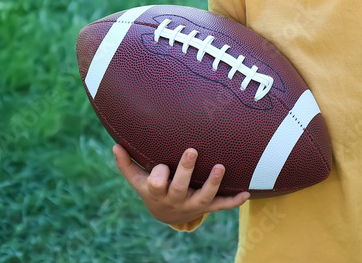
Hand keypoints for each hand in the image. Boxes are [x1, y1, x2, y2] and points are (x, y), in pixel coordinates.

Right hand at [113, 145, 249, 225]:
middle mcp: (175, 199)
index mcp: (157, 192)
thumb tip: (115, 146)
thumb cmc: (151, 189)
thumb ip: (126, 164)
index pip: (155, 184)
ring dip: (213, 183)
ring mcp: (192, 204)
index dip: (158, 176)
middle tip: (191, 150)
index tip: (160, 167)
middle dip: (185, 171)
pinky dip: (234, 202)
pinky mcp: (206, 207)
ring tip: (220, 167)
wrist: (166, 215)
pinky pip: (221, 206)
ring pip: (204, 196)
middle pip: (180, 187)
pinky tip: (247, 194)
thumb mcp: (137, 180)